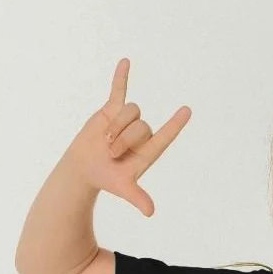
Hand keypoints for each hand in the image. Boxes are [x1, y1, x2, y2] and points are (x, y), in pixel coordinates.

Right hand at [63, 58, 191, 216]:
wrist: (85, 167)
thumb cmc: (107, 178)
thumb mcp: (123, 188)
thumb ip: (137, 197)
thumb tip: (150, 212)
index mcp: (149, 150)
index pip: (166, 135)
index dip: (175, 124)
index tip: (187, 111)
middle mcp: (142, 134)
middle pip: (140, 124)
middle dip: (122, 138)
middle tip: (111, 152)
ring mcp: (128, 120)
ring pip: (129, 112)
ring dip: (115, 126)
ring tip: (105, 141)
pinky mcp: (112, 110)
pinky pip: (118, 91)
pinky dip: (121, 77)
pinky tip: (126, 62)